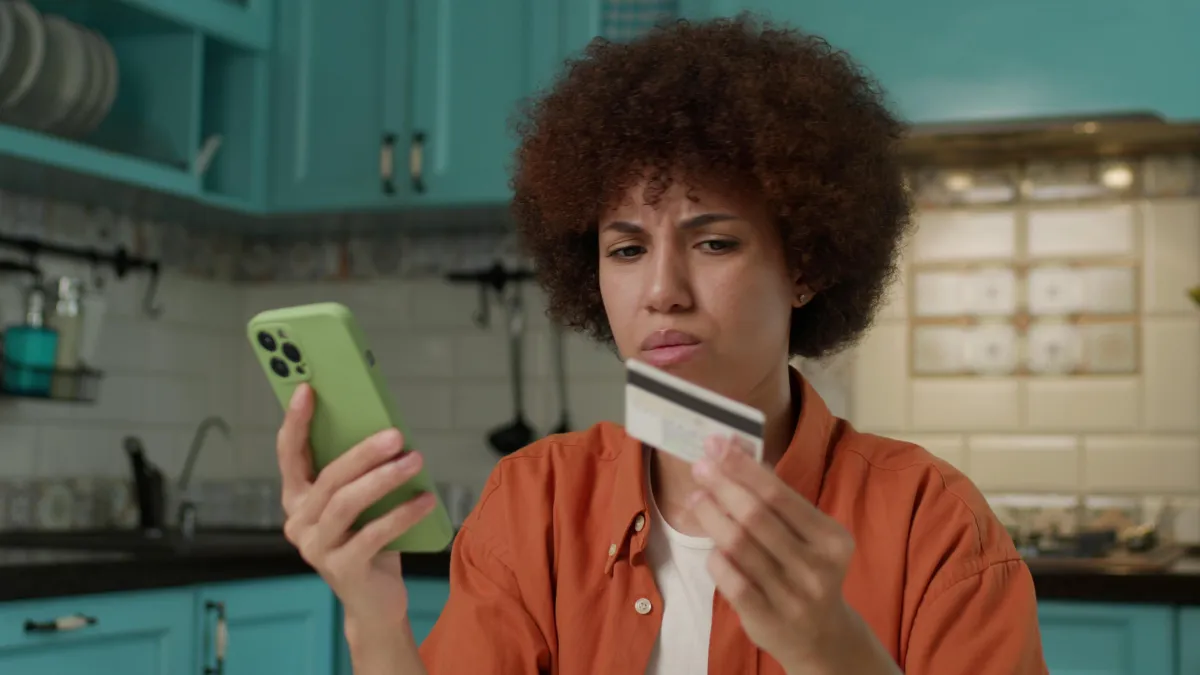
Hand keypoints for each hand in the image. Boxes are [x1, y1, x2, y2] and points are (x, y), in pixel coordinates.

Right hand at [277, 383, 436, 631]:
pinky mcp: (341, 570)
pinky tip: (426, 500)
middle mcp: (298, 522)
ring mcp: (316, 548)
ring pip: (346, 504)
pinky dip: (402, 514)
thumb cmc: (371, 540)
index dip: (296, 422)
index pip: (289, 454)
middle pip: (328, 478)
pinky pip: (372, 535)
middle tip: (396, 434)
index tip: (308, 389)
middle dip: (363, 452)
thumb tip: (387, 430)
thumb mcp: (362, 503)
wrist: (375, 601)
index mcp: (298, 499)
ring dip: (384, 479)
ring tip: (416, 461)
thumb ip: (359, 474)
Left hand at [688, 435, 898, 674]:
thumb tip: (737, 454)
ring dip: (711, 516)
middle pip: (756, 516)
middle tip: (700, 466)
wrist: (822, 637)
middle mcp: (815, 568)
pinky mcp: (767, 619)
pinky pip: (731, 580)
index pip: (780, 495)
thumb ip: (779, 502)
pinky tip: (711, 546)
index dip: (744, 467)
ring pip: (739, 545)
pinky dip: (716, 557)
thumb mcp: (809, 537)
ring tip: (696, 497)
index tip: (717, 445)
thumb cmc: (808, 571)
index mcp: (831, 540)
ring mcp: (791, 596)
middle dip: (723, 485)